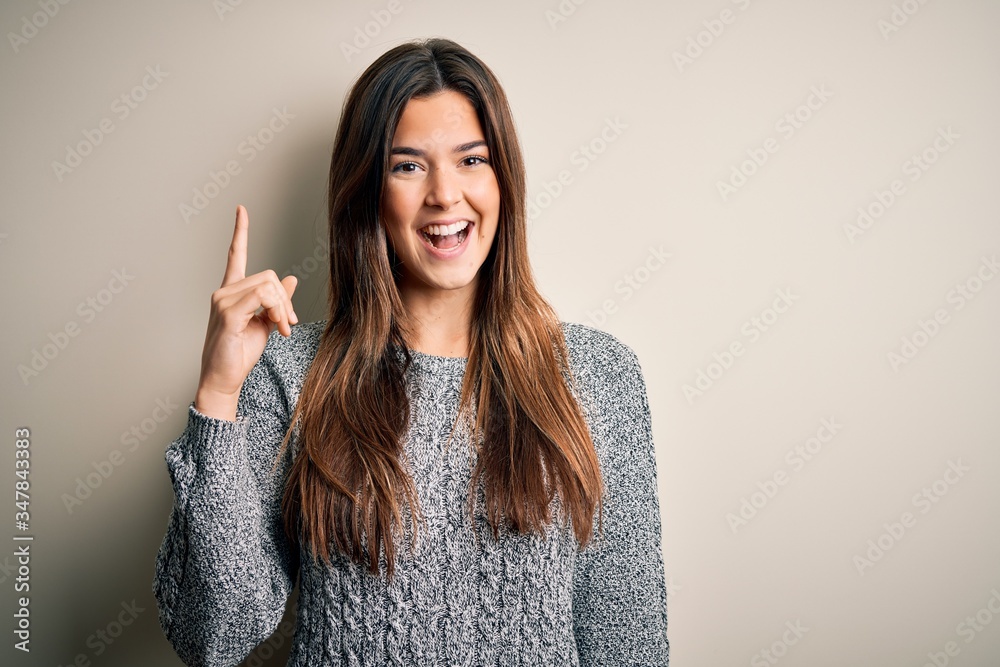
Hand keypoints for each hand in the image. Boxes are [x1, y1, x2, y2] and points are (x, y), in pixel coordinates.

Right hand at [194, 205, 297, 419]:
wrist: (223, 378)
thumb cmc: (238, 353)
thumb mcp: (265, 323)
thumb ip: (276, 301)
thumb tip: (292, 279)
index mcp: (231, 292)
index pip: (235, 256)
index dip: (240, 233)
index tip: (241, 210)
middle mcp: (224, 292)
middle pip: (269, 276)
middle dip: (286, 299)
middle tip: (288, 324)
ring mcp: (222, 301)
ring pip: (267, 285)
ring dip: (283, 307)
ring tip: (281, 329)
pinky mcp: (227, 314)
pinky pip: (260, 298)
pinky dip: (276, 311)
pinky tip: (276, 329)